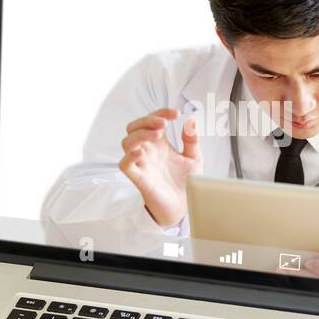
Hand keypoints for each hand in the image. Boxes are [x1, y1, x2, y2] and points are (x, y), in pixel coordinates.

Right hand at [118, 107, 202, 228]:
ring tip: (157, 135)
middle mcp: (148, 150)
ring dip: (140, 134)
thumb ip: (192, 140)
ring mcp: (141, 163)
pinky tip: (142, 152)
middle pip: (134, 127)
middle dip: (146, 120)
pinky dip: (130, 156)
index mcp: (160, 143)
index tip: (176, 113)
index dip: (161, 112)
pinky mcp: (138, 178)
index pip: (152, 120)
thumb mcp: (194, 157)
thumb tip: (191, 121)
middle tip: (163, 123)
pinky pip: (125, 165)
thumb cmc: (187, 182)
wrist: (186, 206)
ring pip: (127, 142)